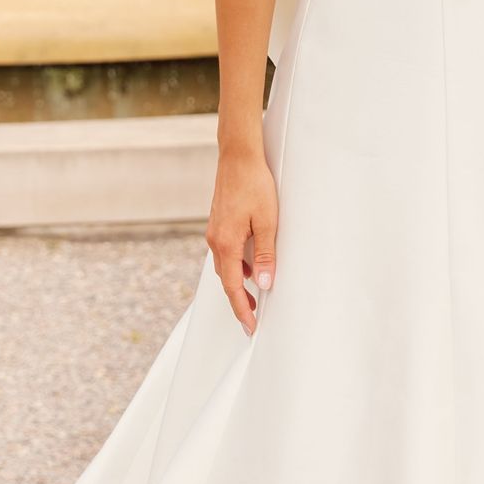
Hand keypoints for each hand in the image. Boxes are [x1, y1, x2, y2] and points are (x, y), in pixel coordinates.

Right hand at [208, 143, 277, 335]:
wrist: (238, 156)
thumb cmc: (255, 184)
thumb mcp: (268, 221)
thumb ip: (265, 254)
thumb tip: (265, 283)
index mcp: (226, 244)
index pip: (234, 287)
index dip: (243, 309)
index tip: (251, 327)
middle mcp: (215, 241)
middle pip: (227, 281)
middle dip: (239, 302)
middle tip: (253, 320)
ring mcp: (214, 232)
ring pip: (225, 267)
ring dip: (238, 284)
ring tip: (254, 299)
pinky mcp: (218, 224)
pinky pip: (225, 253)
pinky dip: (236, 267)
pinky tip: (249, 268)